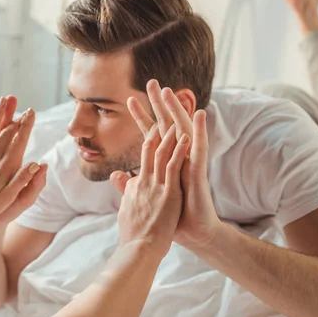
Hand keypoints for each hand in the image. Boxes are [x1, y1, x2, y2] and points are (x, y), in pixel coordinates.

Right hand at [111, 116, 189, 257]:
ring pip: (162, 152)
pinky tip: (186, 137)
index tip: (153, 121)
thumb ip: (125, 190)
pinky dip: (179, 151)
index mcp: (137, 185)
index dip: (148, 135)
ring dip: (169, 131)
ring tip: (174, 114)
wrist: (139, 250)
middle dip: (154, 123)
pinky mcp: (167, 194)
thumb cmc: (134, 235)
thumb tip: (117, 176)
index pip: (143, 154)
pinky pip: (173, 167)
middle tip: (157, 108)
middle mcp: (145, 181)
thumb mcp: (126, 208)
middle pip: (149, 146)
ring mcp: (156, 186)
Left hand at [132, 79, 221, 248]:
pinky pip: (200, 147)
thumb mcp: (146, 196)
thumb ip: (132, 184)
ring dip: (177, 110)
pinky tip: (200, 113)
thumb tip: (117, 175)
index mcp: (165, 162)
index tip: (128, 100)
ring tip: (171, 91)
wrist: (192, 233)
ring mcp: (190, 163)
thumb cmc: (171, 218)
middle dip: (159, 104)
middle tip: (151, 82)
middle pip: (167, 125)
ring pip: (184, 130)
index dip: (141, 117)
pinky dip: (199, 130)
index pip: (151, 134)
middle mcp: (178, 158)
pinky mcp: (199, 172)